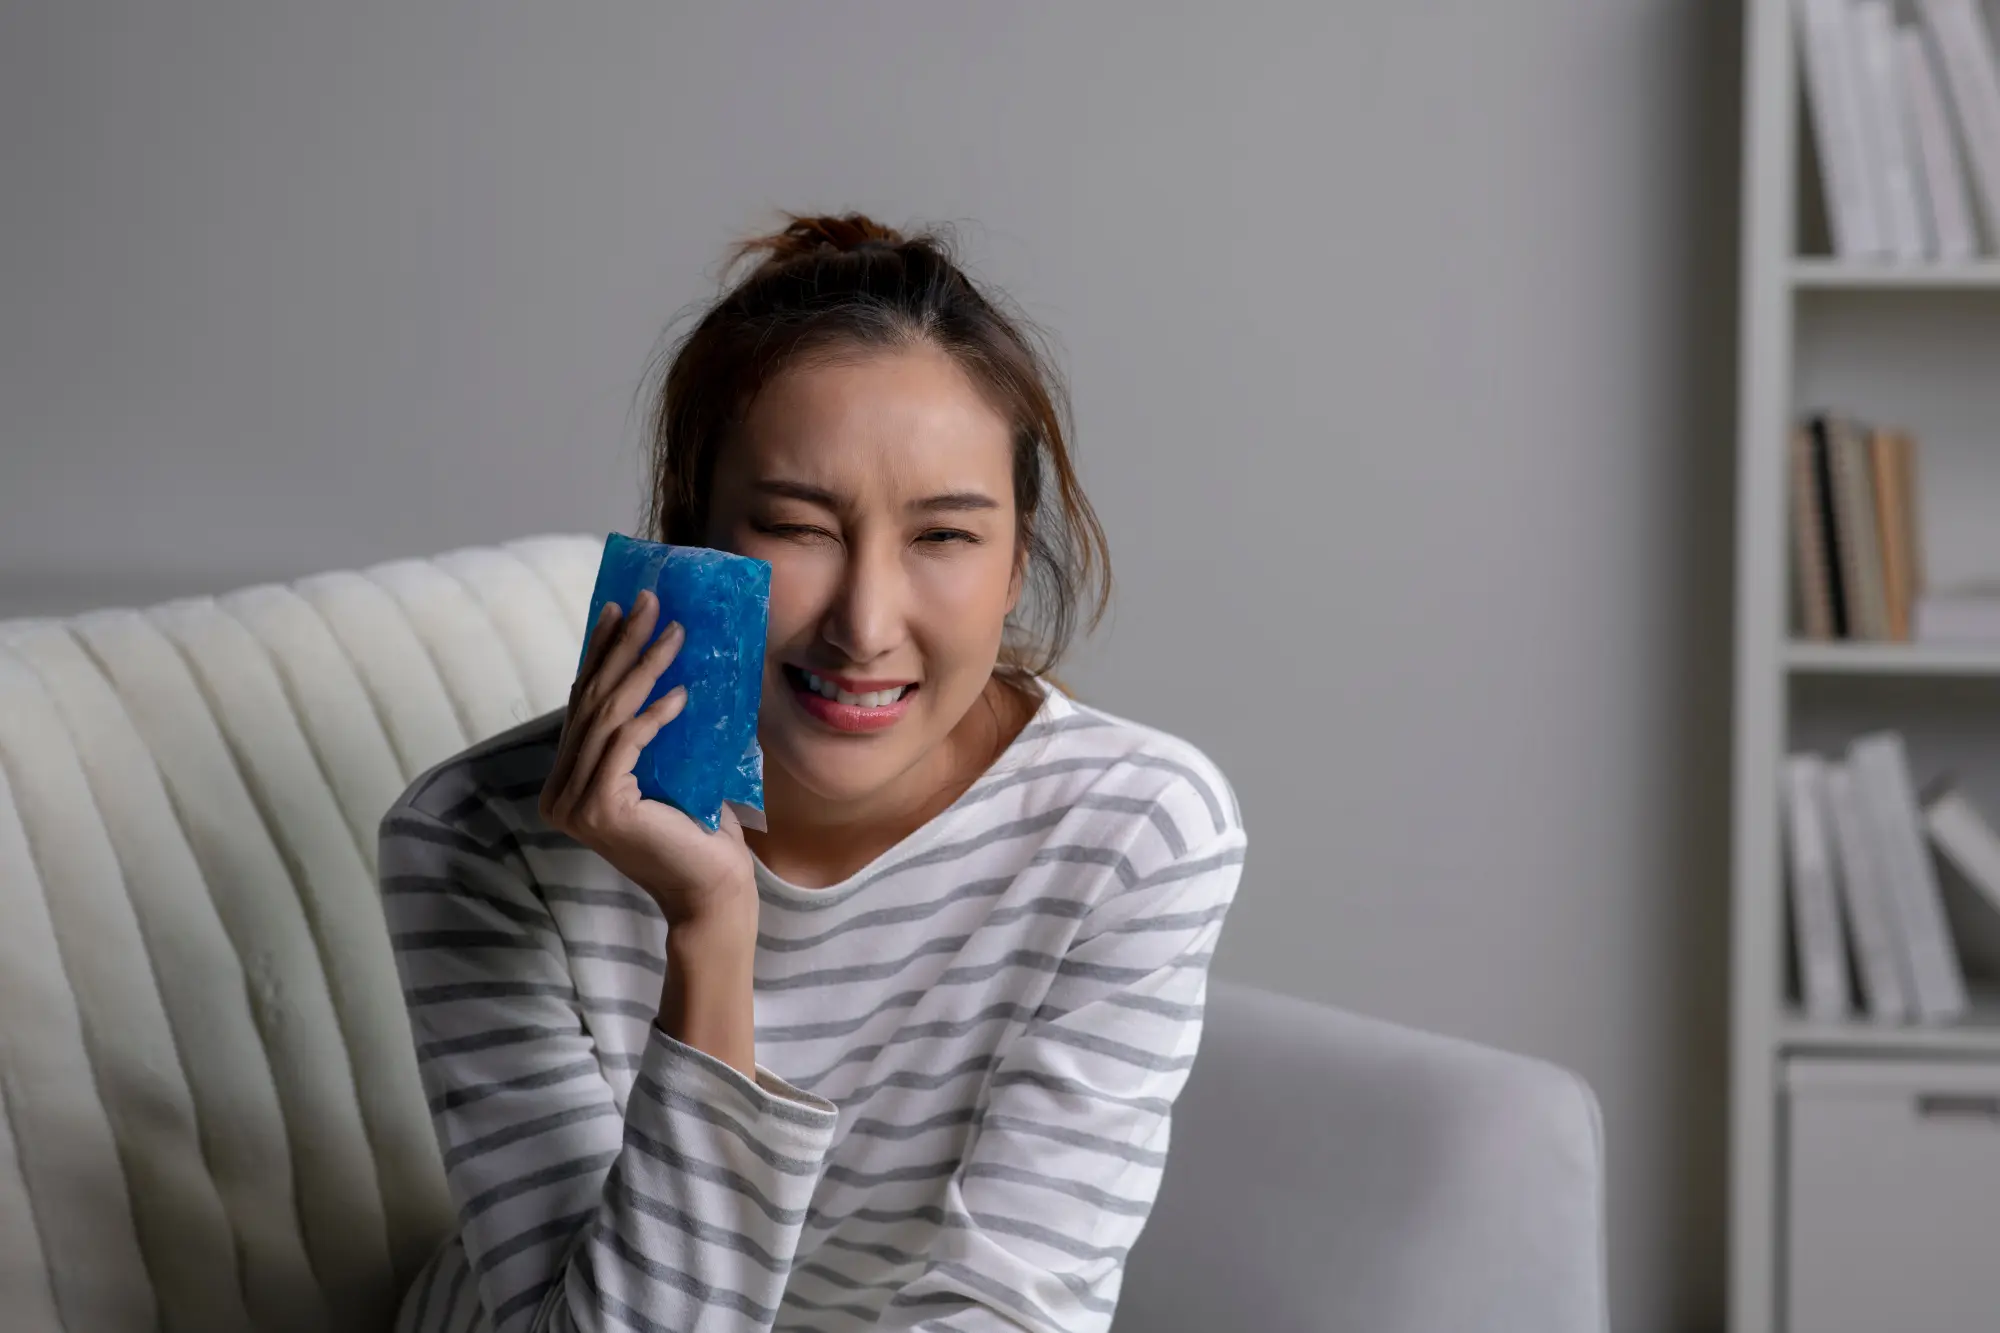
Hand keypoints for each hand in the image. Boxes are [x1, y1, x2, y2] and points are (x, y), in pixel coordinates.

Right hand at [537, 591, 757, 931]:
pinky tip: (681, 693)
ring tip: (674, 631)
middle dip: (620, 645)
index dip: (600, 653)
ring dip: (643, 667)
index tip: (618, 609)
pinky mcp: (600, 810)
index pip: (583, 704)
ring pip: (608, 716)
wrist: (713, 889)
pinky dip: (654, 714)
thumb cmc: (699, 830)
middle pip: (591, 702)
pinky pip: (626, 744)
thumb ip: (648, 732)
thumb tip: (660, 665)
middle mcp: (559, 793)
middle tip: (646, 601)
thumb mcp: (668, 767)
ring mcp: (574, 804)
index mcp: (568, 782)